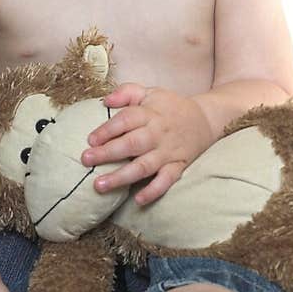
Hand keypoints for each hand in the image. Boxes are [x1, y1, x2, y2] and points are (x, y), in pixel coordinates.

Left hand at [80, 83, 212, 205]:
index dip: (107, 129)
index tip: (90, 140)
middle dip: (107, 153)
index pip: (126, 120)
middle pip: (132, 144)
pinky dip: (154, 191)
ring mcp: (168, 152)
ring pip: (144, 166)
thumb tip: (106, 101)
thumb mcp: (150, 92)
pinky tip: (138, 199)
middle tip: (86, 160)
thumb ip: (127, 92)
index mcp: (150, 113)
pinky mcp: (178, 166)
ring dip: (121, 177)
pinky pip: (167, 180)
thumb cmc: (170, 107)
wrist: (206, 120)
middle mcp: (158, 133)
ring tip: (99, 185)